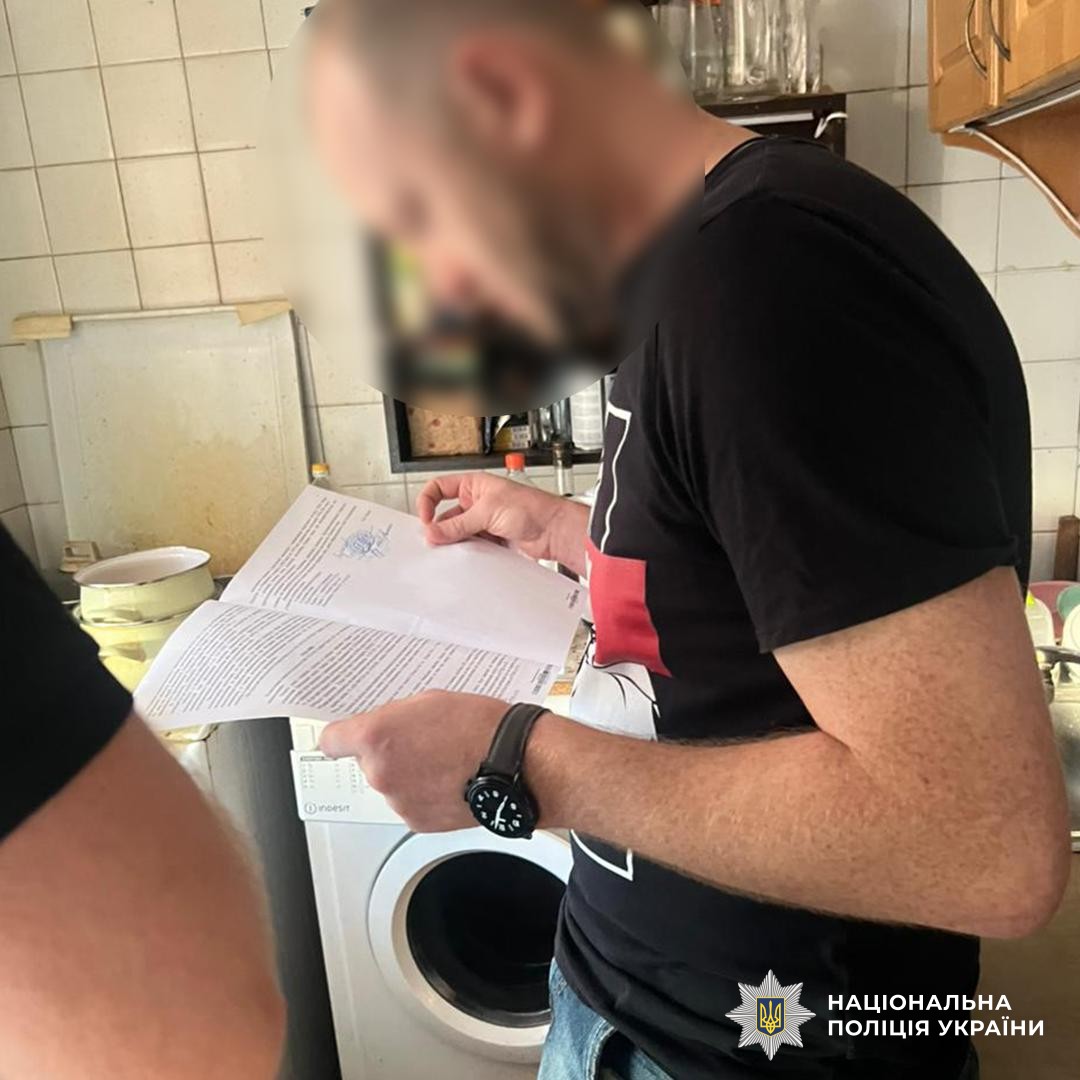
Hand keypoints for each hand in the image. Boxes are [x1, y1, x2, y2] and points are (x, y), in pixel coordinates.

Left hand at [318, 691, 509, 832]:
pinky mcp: (417, 822)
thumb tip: (386, 727)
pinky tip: (449, 780)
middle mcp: (381, 773)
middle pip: (367, 763)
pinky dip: (424, 796)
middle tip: (420, 742)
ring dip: (407, 776)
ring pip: (391, 785)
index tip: (343, 739)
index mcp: (376, 737)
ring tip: (443, 761)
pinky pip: (410, 804)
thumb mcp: (429, 701)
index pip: (332, 740)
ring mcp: (398, 801)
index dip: (340, 738)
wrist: (513, 763)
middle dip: (388, 754)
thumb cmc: (480, 727)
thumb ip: (395, 717)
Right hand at [416, 473, 588, 574]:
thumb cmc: (532, 508)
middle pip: (447, 516)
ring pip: (458, 534)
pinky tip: (467, 558)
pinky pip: (471, 547)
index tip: (425, 519)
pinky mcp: (491, 540)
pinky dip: (467, 554)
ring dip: (455, 543)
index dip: (428, 502)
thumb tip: (433, 531)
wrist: (554, 531)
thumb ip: (458, 524)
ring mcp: (484, 523)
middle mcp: (477, 502)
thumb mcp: (487, 511)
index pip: (439, 488)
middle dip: (440, 529)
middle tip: (434, 542)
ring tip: (452, 552)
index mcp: (474, 485)